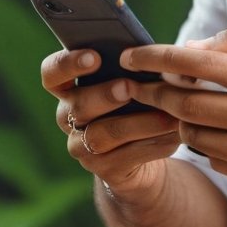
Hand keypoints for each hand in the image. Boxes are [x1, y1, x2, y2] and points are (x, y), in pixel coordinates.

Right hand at [40, 49, 181, 196]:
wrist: (145, 153)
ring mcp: (82, 147)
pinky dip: (153, 144)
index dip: (67, 64)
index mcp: (70, 88)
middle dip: (104, 95)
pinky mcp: (104, 170)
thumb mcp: (135, 82)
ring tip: (167, 115)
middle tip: (129, 87)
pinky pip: (125, 157)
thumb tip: (159, 55)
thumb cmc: (139, 102)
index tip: (95, 56)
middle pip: (77, 106)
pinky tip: (174, 135)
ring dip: (138, 123)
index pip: (52, 74)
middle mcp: (68, 118)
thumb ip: (136, 67)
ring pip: (103, 135)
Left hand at [123, 28, 226, 205]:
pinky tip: (216, 133)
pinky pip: (209, 157)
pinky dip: (205, 143)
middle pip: (182, 100)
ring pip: (190, 131)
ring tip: (181, 108)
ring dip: (178, 118)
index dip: (155, 57)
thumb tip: (192, 46)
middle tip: (136, 86)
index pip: (193, 61)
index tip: (130, 55)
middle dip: (152, 91)